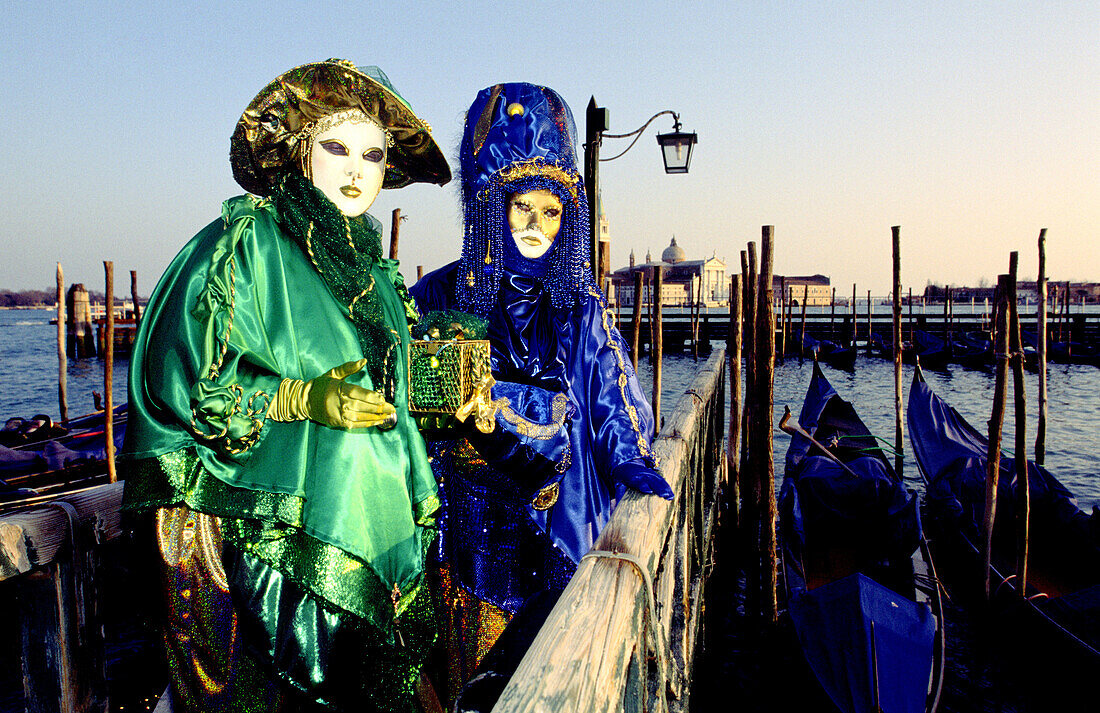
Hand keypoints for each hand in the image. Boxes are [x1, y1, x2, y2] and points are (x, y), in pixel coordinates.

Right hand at [270, 359, 395, 428]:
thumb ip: (349, 367)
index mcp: (338, 388)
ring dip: (375, 417)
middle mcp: (338, 402)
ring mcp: (337, 413)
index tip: (382, 398)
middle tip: (391, 408)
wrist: (304, 400)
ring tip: (387, 416)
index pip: (357, 392)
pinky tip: (377, 422)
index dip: (371, 396)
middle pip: (361, 406)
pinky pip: (354, 424)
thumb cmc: (322, 385)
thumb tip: (364, 360)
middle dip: (378, 408)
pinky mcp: (337, 422)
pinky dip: (367, 424)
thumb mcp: (334, 373)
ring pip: (359, 416)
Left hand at [612, 461, 673, 499]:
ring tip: (670, 497)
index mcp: (632, 476)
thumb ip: (618, 496)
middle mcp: (642, 474)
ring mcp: (649, 474)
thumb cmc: (621, 479)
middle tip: (663, 495)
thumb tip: (615, 509)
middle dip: (658, 487)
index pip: (638, 480)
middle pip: (651, 480)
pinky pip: (662, 481)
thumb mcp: (617, 486)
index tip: (649, 491)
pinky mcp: (654, 475)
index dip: (643, 485)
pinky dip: (667, 488)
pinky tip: (671, 495)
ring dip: (665, 488)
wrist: (625, 466)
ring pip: (658, 480)